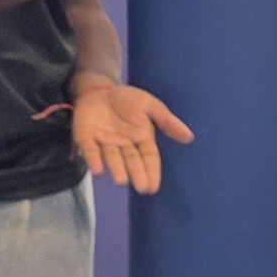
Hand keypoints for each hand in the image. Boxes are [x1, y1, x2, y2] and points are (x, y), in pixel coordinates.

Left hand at [66, 76, 191, 192]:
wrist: (98, 89)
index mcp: (141, 138)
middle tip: (142, 188)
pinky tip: (98, 170)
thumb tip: (189, 137)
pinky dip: (94, 159)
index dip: (151, 172)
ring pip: (112, 158)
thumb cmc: (125, 100)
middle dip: (136, 174)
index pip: (148, 158)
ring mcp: (104, 142)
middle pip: (131, 161)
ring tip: (121, 181)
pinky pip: (91, 150)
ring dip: (117, 169)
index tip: (153, 187)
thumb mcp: (149, 105)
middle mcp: (124, 145)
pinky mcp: (86, 137)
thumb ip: (167, 121)